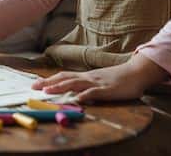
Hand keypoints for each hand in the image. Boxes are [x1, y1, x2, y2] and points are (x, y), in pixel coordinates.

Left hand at [31, 53, 169, 102]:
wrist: (136, 72)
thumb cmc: (118, 78)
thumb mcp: (99, 80)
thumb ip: (87, 85)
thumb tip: (74, 91)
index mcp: (86, 76)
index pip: (64, 76)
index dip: (49, 80)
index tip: (36, 83)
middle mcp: (88, 77)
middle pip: (65, 78)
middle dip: (48, 83)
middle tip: (34, 87)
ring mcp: (97, 83)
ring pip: (75, 83)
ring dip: (60, 87)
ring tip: (48, 91)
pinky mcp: (108, 90)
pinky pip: (94, 92)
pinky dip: (84, 95)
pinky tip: (76, 99)